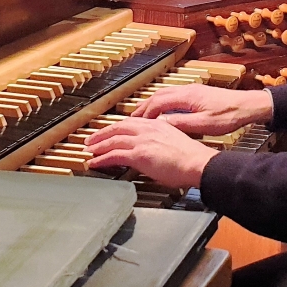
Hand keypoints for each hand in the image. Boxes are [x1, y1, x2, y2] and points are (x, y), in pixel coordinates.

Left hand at [84, 117, 217, 188]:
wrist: (197, 163)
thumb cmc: (191, 158)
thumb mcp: (173, 141)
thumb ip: (159, 142)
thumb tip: (152, 150)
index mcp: (157, 124)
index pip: (130, 123)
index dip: (116, 127)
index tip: (108, 131)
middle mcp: (147, 129)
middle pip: (118, 128)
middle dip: (102, 134)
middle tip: (91, 139)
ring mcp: (142, 141)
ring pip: (113, 140)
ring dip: (98, 146)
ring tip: (89, 150)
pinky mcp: (139, 154)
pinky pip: (114, 155)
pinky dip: (102, 158)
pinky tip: (95, 162)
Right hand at [131, 83, 273, 135]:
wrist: (248, 106)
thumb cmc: (230, 114)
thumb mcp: (204, 124)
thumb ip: (182, 123)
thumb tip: (162, 124)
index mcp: (187, 96)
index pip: (158, 102)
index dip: (145, 113)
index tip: (136, 123)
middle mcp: (187, 90)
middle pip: (158, 96)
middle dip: (143, 107)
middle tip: (131, 118)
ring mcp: (192, 90)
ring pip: (164, 94)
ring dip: (151, 104)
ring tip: (142, 115)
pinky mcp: (197, 94)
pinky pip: (172, 95)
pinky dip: (162, 103)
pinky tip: (163, 111)